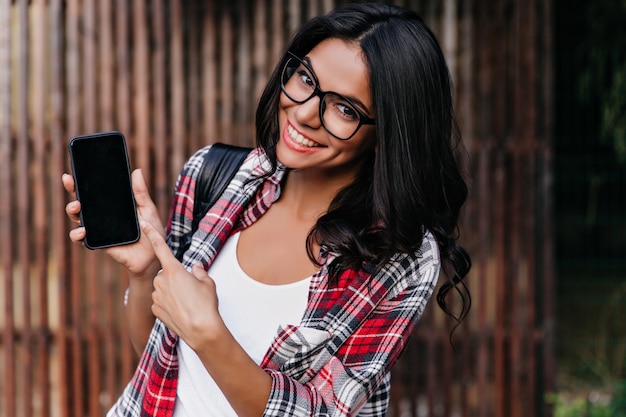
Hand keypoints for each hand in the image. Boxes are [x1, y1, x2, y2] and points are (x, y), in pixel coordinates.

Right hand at [62, 169, 163, 275]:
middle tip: (70, 183)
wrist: (153, 255)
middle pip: (82, 200)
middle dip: (72, 190)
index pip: (94, 190)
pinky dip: (77, 235)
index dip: (81, 181)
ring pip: (77, 218)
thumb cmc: (151, 231)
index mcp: (113, 204)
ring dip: (72, 211)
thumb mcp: (147, 209)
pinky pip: (82, 239)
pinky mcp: (98, 242)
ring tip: (76, 207)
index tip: (72, 173)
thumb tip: (137, 171)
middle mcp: (102, 215)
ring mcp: (98, 228)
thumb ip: (141, 193)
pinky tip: (83, 230)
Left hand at [141, 219, 224, 348]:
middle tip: (190, 290)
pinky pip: (160, 302)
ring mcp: (156, 296)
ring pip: (162, 288)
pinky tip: (180, 311)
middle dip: (175, 279)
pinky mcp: (155, 309)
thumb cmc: (206, 304)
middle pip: (166, 274)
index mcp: (174, 270)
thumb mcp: (208, 283)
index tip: (143, 224)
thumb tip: (196, 267)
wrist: (201, 330)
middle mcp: (161, 281)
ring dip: (172, 292)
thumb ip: (200, 271)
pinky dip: (169, 304)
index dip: (152, 234)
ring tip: (187, 303)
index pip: (161, 248)